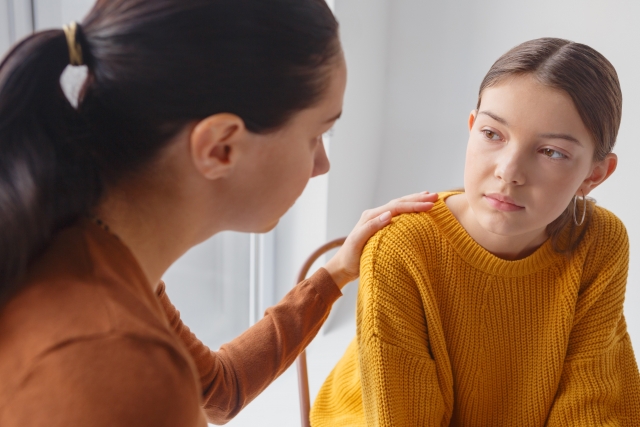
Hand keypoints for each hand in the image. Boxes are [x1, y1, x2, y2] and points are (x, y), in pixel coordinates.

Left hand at [323, 191, 437, 288]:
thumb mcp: (358, 243)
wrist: (343, 266)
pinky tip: (417, 208)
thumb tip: (388, 215)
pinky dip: (409, 209)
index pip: (396, 207)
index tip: (430, 206)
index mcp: (370, 216)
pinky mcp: (381, 227)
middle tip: (435, 198)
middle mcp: (374, 215)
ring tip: (430, 197)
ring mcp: (378, 220)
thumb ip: (371, 228)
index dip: (413, 205)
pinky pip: (398, 214)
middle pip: (399, 203)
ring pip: (399, 206)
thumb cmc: (350, 257)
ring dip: (414, 201)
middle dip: (417, 199)